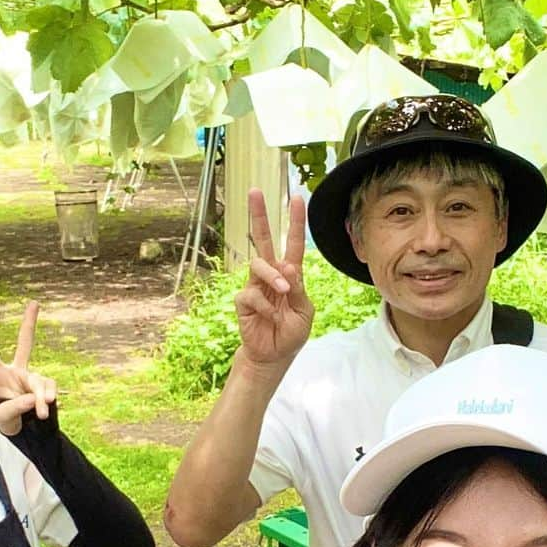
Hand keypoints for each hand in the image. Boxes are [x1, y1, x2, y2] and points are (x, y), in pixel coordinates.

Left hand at [0, 303, 57, 435]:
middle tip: (34, 303)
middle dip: (29, 323)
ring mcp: (33, 377)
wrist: (24, 429)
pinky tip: (47, 407)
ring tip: (40, 413)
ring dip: (41, 398)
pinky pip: (49, 389)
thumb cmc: (7, 419)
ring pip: (39, 381)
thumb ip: (17, 406)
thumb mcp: (4, 416)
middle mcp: (17, 370)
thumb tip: (36, 398)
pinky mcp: (46, 385)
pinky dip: (48, 399)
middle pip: (25, 343)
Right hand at [235, 191, 313, 367]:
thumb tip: (288, 267)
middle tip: (254, 191)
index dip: (295, 222)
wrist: (275, 355)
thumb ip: (298, 289)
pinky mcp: (243, 300)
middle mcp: (271, 275)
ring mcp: (255, 285)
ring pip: (258, 264)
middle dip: (259, 215)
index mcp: (290, 275)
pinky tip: (271, 317)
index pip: (292, 243)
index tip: (296, 198)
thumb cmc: (292, 332)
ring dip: (272, 275)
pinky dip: (265, 306)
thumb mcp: (304, 311)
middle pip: (263, 239)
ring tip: (283, 291)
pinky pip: (251, 293)